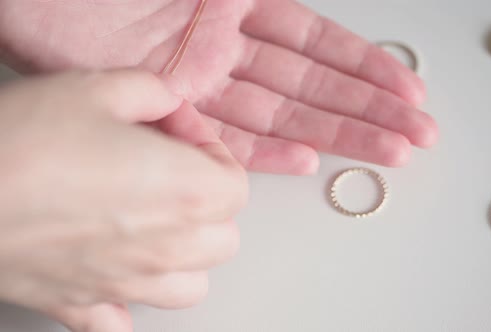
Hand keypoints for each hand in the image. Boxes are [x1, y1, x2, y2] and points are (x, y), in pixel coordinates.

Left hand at [0, 0, 437, 174]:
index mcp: (236, 5)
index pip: (318, 41)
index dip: (367, 65)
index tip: (406, 87)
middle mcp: (225, 48)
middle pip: (313, 84)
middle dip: (369, 107)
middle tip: (416, 131)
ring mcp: (201, 83)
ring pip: (283, 115)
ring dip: (338, 133)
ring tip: (387, 151)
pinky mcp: (170, 111)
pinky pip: (229, 138)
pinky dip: (269, 152)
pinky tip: (308, 161)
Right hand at [0, 69, 247, 331]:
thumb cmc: (23, 141)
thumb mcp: (97, 87)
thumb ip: (152, 92)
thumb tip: (168, 102)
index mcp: (186, 192)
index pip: (236, 185)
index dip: (212, 152)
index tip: (178, 134)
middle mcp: (167, 248)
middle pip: (223, 236)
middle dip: (206, 200)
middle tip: (168, 170)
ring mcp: (126, 284)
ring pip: (190, 285)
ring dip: (184, 255)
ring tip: (152, 223)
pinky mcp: (80, 304)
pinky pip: (120, 324)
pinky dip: (126, 306)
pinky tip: (114, 280)